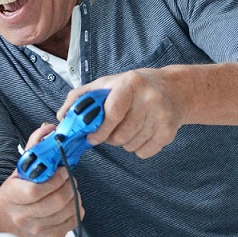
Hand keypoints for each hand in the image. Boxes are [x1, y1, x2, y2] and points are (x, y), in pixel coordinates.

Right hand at [0, 123, 84, 236]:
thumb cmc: (18, 190)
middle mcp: (21, 215)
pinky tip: (69, 203)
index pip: (34, 191)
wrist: (11, 218)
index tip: (62, 171)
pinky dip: (76, 210)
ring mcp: (35, 229)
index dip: (54, 180)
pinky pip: (72, 223)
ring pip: (67, 212)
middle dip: (69, 186)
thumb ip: (35, 146)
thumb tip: (48, 129)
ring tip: (69, 188)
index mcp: (10, 195)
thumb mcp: (21, 167)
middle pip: (56, 202)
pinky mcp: (49, 236)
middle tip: (69, 178)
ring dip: (74, 196)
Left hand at [58, 69, 187, 158]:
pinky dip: (137, 149)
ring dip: (123, 143)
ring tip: (127, 128)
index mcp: (130, 84)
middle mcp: (149, 99)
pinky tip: (140, 134)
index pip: (112, 113)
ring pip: (130, 146)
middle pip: (120, 135)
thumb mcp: (107, 84)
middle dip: (109, 138)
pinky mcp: (169, 132)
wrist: (175, 90)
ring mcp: (161, 116)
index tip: (91, 137)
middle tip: (110, 131)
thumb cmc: (134, 87)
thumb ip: (81, 97)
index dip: (99, 130)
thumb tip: (62, 116)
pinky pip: (144, 152)